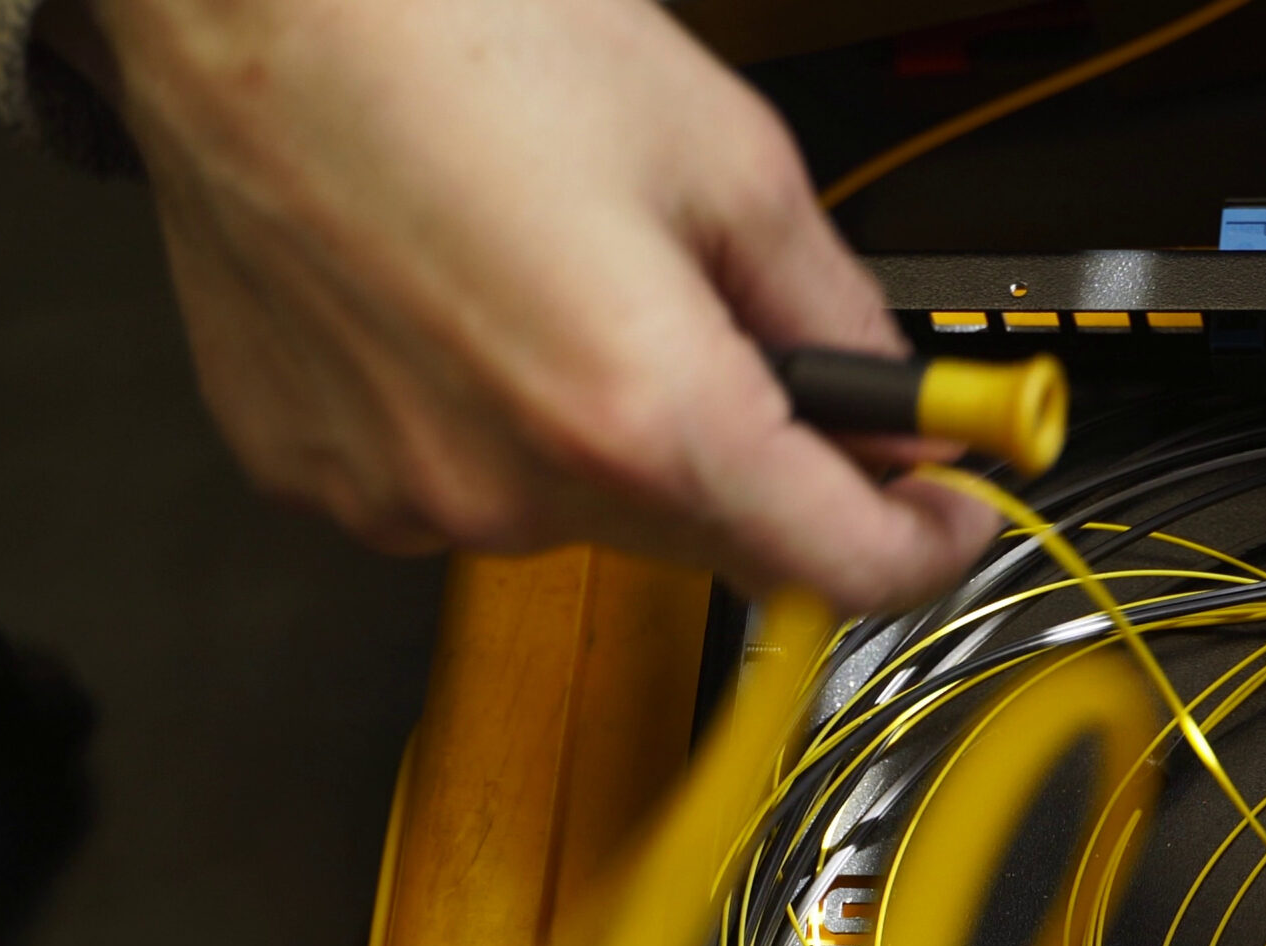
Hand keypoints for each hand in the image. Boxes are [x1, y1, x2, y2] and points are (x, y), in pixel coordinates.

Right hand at [59, 0, 995, 608]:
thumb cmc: (460, 31)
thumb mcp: (729, 156)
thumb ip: (840, 315)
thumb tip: (905, 406)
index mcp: (643, 415)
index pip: (841, 571)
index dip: (923, 548)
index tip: (944, 514)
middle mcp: (516, 489)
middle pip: (715, 539)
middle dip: (763, 456)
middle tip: (744, 331)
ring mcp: (406, 497)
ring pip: (588, 516)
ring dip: (622, 438)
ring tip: (569, 281)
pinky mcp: (320, 478)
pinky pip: (466, 486)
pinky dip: (501, 427)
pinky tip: (475, 311)